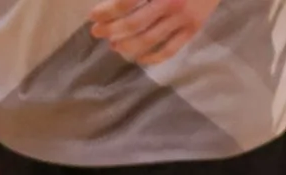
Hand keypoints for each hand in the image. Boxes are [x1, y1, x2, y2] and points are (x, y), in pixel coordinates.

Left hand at [90, 0, 221, 66]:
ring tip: (114, 46)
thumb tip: (115, 3)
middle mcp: (169, 3)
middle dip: (112, 29)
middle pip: (134, 23)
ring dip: (128, 45)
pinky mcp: (193, 29)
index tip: (93, 16)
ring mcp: (182, 19)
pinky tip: (140, 58)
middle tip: (97, 32)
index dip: (107, 11)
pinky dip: (153, 57)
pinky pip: (171, 49)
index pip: (126, 2)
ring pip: (150, 39)